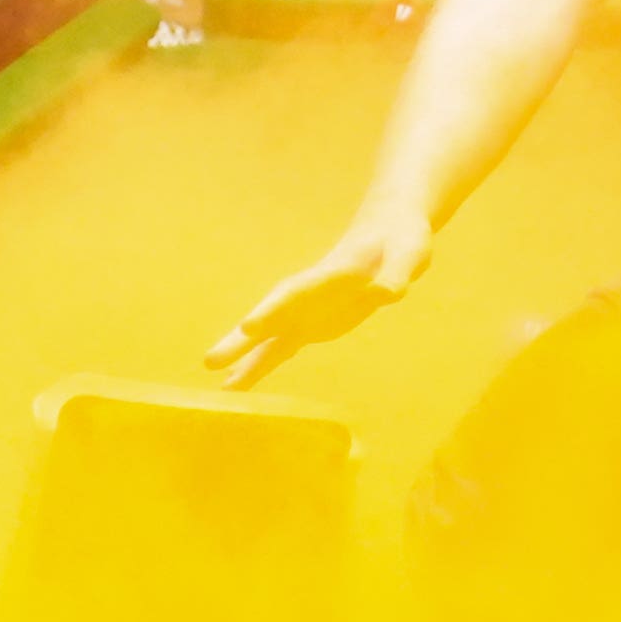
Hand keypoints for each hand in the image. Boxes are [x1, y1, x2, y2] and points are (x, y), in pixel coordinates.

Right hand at [207, 212, 432, 382]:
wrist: (389, 233)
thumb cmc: (403, 240)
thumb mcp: (410, 252)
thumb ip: (398, 273)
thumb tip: (388, 294)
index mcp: (333, 273)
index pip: (298, 292)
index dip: (274, 309)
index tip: (249, 326)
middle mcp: (310, 294)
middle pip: (270, 317)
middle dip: (242, 340)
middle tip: (210, 362)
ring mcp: (307, 310)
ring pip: (270, 337)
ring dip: (246, 360)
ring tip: (221, 389)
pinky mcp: (312, 325)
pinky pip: (282, 347)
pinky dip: (262, 364)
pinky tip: (238, 384)